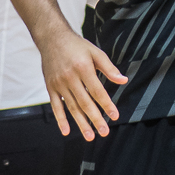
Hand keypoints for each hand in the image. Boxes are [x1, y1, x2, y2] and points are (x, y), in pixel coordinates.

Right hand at [38, 24, 127, 139]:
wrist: (52, 38)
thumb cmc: (77, 46)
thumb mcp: (95, 52)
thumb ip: (109, 68)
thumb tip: (123, 81)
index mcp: (83, 68)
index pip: (97, 91)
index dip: (107, 104)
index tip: (115, 116)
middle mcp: (70, 77)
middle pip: (85, 102)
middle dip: (95, 119)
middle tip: (104, 132)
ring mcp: (59, 83)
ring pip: (72, 107)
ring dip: (81, 123)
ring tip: (90, 136)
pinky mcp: (51, 87)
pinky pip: (56, 106)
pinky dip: (61, 119)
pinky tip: (66, 131)